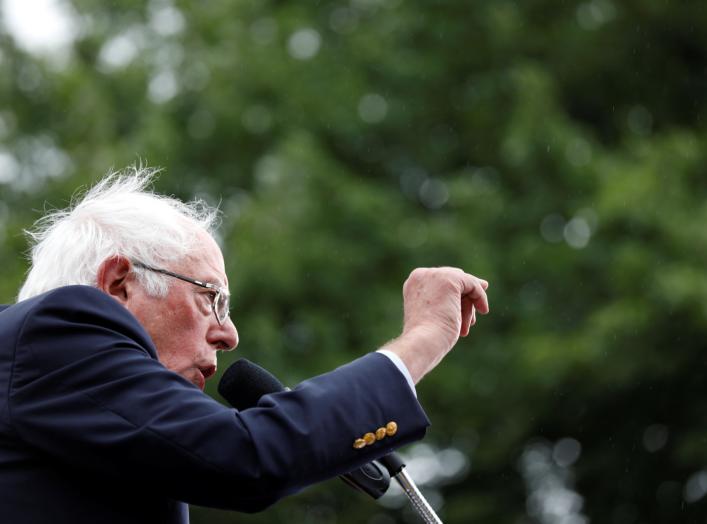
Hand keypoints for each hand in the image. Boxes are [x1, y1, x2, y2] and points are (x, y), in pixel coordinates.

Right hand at [384, 267, 488, 383]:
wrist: (422, 342)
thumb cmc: (429, 337)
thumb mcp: (436, 316)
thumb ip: (449, 299)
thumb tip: (481, 285)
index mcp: (414, 283)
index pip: (440, 280)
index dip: (456, 292)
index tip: (468, 306)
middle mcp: (422, 275)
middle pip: (452, 279)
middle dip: (465, 296)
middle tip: (478, 309)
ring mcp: (435, 276)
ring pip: (463, 283)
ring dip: (469, 305)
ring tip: (468, 325)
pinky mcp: (449, 280)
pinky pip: (471, 283)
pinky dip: (480, 296)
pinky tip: (483, 310)